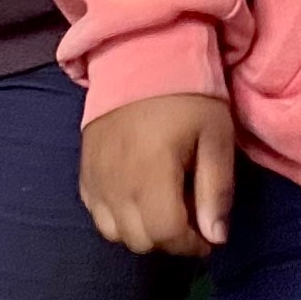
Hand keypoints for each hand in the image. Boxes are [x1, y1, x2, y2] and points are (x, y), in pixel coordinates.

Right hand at [80, 94, 234, 253]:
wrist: (141, 54)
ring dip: (142, 231)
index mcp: (152, 174)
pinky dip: (117, 217)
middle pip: (140, 240)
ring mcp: (95, 177)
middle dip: (170, 240)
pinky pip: (95, 212)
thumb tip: (216, 238)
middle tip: (189, 219)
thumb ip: (216, 190)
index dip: (192, 245)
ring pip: (114, 233)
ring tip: (163, 208)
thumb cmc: (188, 95)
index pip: (166, 234)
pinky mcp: (84, 169)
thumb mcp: (216, 136)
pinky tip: (136, 197)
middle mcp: (117, 182)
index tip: (209, 236)